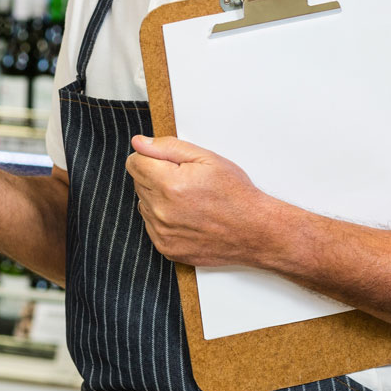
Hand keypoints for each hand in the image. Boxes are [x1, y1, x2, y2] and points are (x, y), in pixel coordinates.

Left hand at [125, 135, 276, 267]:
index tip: (167, 162)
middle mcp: (161, 211)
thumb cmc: (236, 194)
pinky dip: (164, 220)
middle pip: (137, 182)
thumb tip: (138, 142)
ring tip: (188, 200)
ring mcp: (162, 232)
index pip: (133, 162)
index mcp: (169, 184)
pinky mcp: (166, 248)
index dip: (150, 158)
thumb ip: (167, 147)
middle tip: (185, 181)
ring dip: (158, 199)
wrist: (256, 231)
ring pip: (144, 204)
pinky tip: (187, 217)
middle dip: (156, 177)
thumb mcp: (207, 158)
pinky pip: (152, 226)